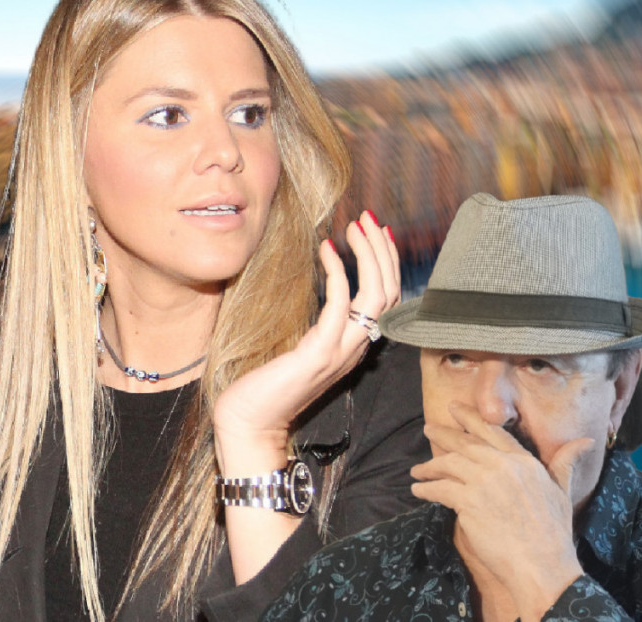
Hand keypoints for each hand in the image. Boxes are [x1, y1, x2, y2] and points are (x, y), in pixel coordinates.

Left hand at [213, 210, 399, 475]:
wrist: (251, 422)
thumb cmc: (269, 384)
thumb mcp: (304, 347)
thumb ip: (322, 324)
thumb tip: (328, 291)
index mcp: (355, 345)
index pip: (389, 298)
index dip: (388, 262)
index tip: (377, 232)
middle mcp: (356, 348)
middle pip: (390, 291)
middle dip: (382, 250)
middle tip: (368, 218)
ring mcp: (341, 351)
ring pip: (376, 295)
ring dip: (369, 254)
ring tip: (355, 225)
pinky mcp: (319, 353)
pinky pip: (339, 304)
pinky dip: (337, 271)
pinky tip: (326, 248)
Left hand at [410, 403, 590, 618]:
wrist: (543, 565)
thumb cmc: (554, 533)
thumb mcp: (562, 492)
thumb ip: (565, 463)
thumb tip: (586, 441)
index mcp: (524, 461)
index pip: (492, 432)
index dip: (471, 419)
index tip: (454, 409)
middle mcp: (502, 465)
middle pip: (466, 443)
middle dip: (445, 434)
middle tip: (428, 428)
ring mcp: (484, 482)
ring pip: (449, 464)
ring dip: (430, 466)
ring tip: (418, 470)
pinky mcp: (469, 502)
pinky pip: (440, 489)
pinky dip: (426, 489)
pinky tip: (418, 490)